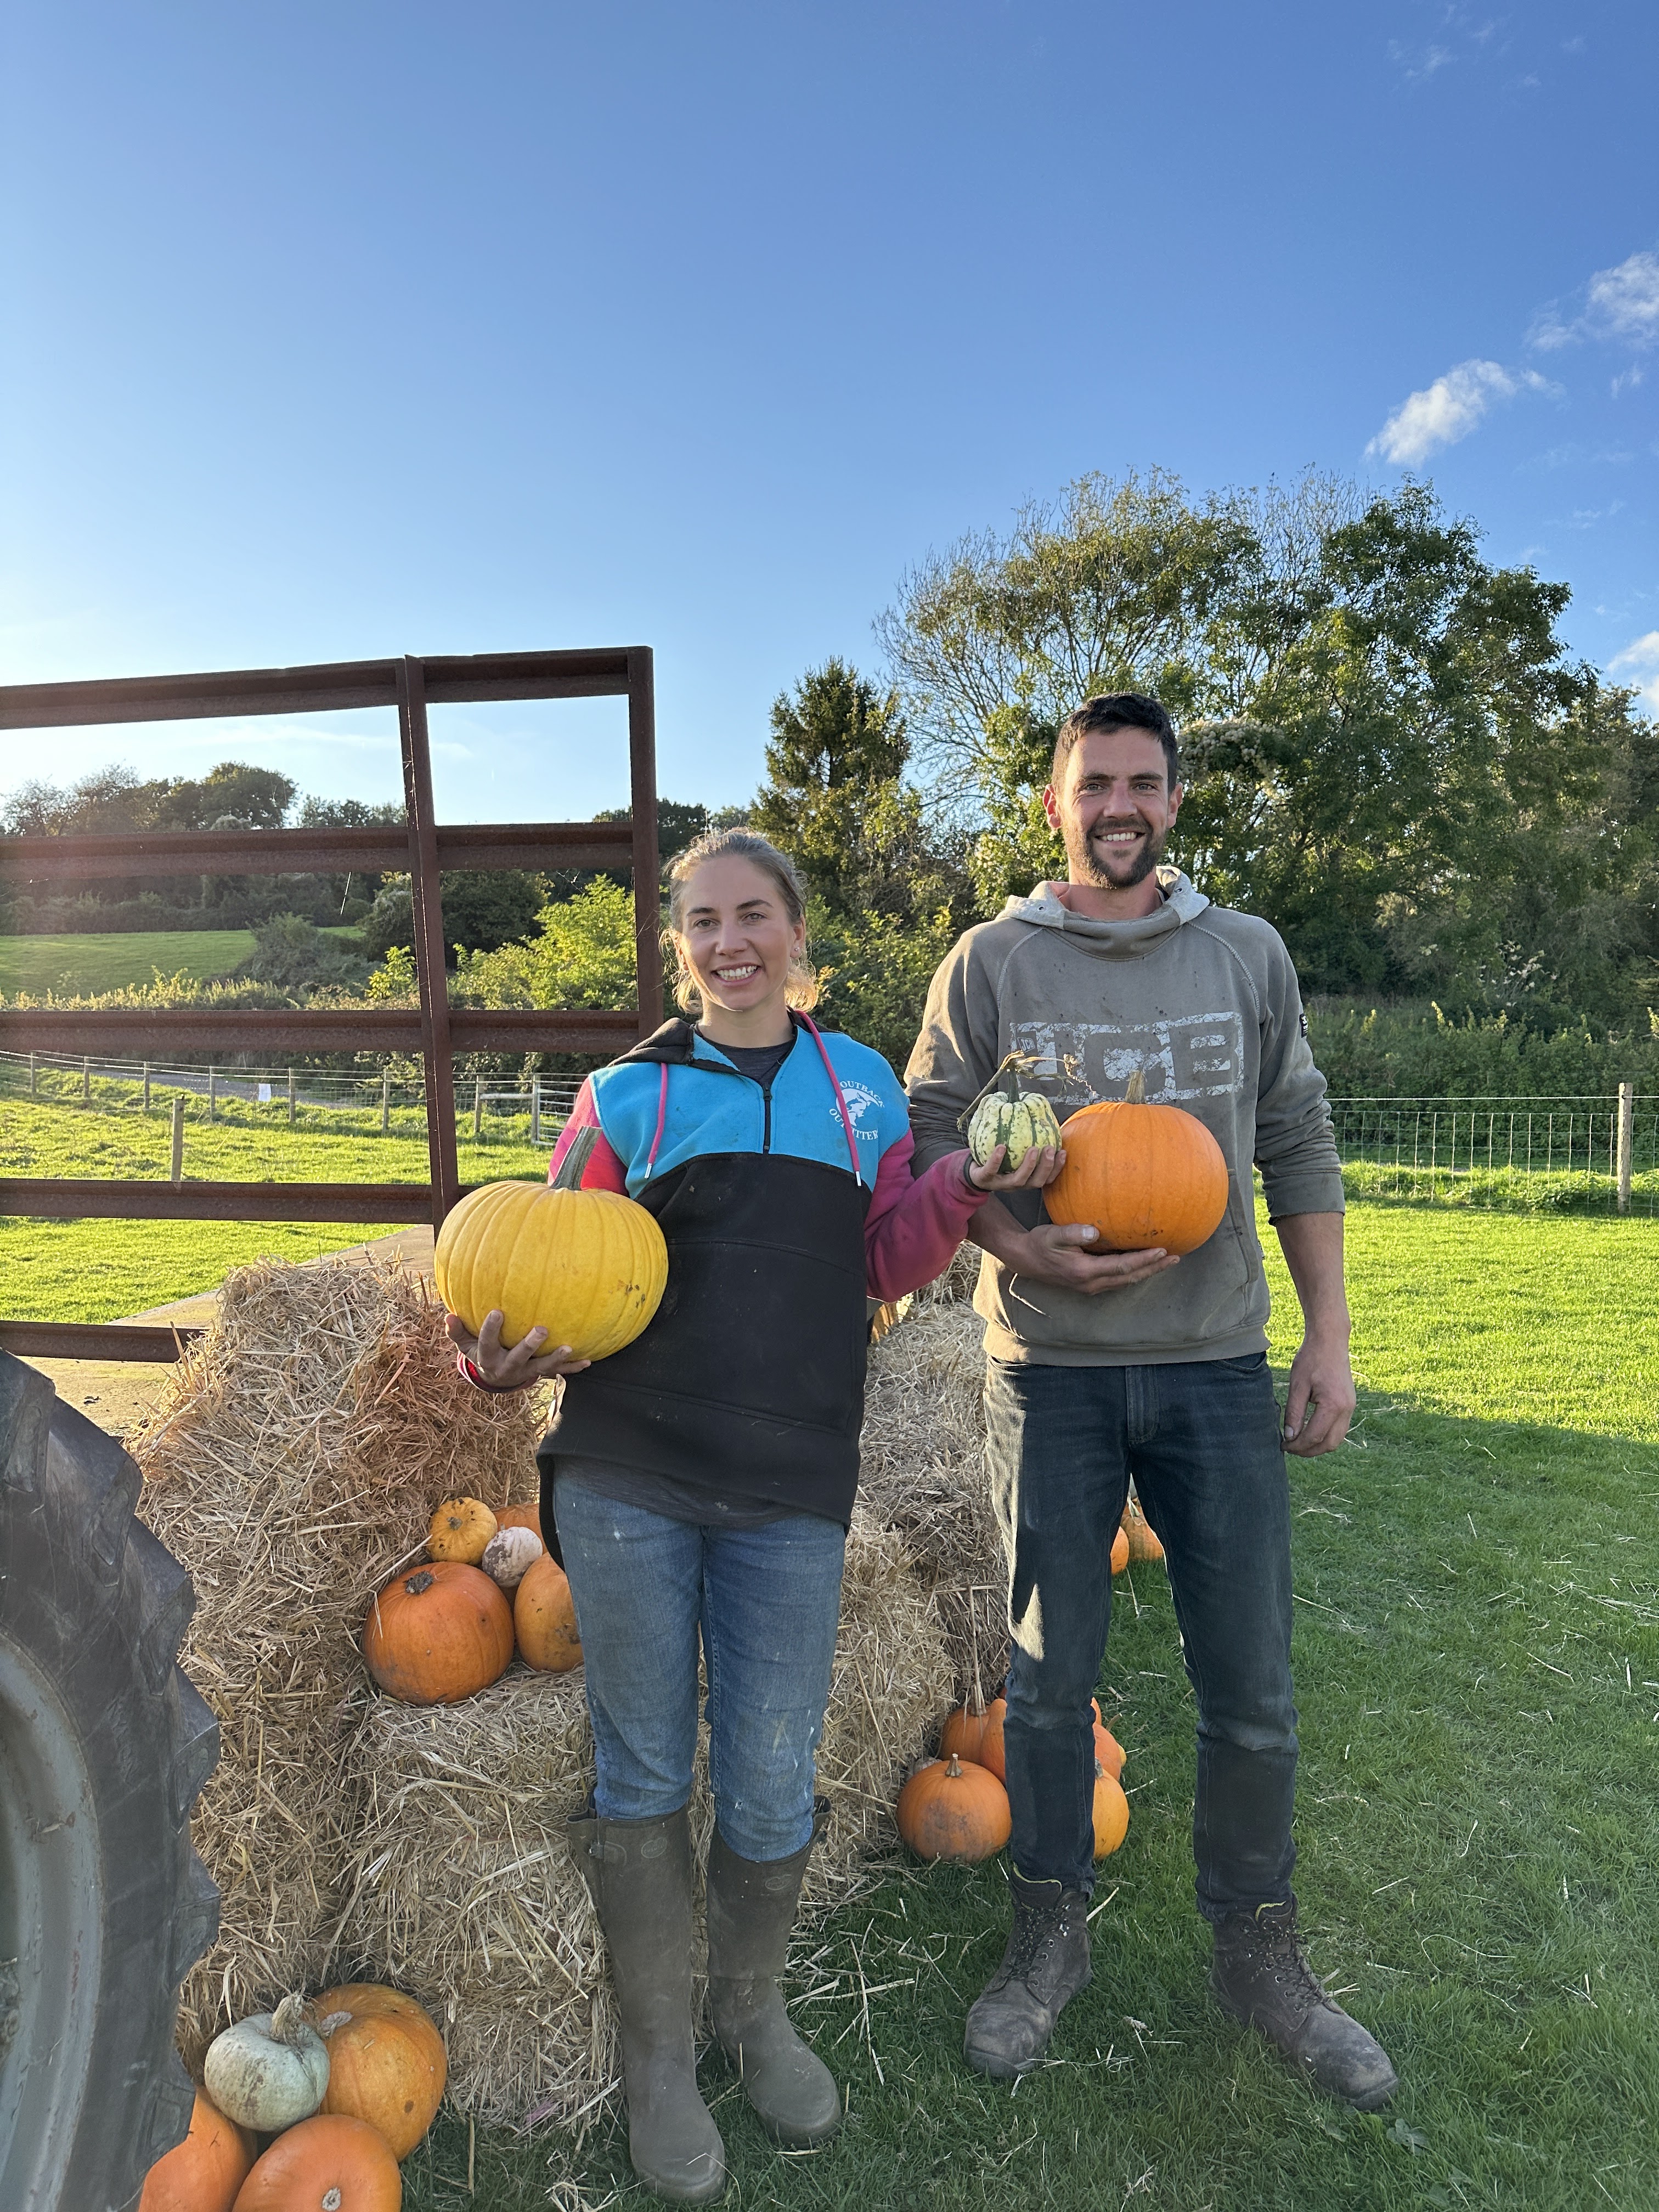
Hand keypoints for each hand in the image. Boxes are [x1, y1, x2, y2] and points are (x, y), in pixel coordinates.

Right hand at [444, 1307, 591, 1385]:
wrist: (495, 1380)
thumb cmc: (481, 1353)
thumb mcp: (465, 1345)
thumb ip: (457, 1331)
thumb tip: (448, 1315)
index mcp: (488, 1358)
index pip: (487, 1343)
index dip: (491, 1329)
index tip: (498, 1311)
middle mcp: (507, 1368)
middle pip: (519, 1358)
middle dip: (530, 1345)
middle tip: (542, 1330)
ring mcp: (525, 1372)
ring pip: (541, 1368)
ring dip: (556, 1358)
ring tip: (569, 1347)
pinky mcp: (539, 1374)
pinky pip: (557, 1372)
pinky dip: (573, 1367)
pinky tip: (589, 1360)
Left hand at [966, 1142, 1066, 1192]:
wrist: (972, 1173)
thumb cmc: (999, 1161)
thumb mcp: (1015, 1155)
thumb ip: (1028, 1143)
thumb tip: (1042, 1119)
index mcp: (1026, 1179)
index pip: (1046, 1178)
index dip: (1056, 1168)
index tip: (1063, 1151)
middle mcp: (1016, 1185)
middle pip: (1036, 1182)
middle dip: (1046, 1167)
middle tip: (1050, 1149)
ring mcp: (1000, 1184)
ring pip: (1018, 1180)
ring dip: (1028, 1166)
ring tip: (1033, 1149)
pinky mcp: (984, 1179)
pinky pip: (991, 1170)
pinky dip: (997, 1159)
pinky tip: (1002, 1147)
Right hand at [1006, 1220, 1179, 1294]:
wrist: (1026, 1260)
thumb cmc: (1040, 1243)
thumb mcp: (1052, 1234)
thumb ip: (1073, 1233)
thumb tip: (1095, 1233)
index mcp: (1084, 1271)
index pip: (1121, 1266)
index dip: (1144, 1260)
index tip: (1162, 1250)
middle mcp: (1091, 1283)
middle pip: (1130, 1277)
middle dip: (1154, 1268)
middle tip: (1176, 1257)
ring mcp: (1091, 1286)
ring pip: (1126, 1280)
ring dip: (1147, 1271)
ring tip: (1166, 1260)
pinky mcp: (1091, 1284)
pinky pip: (1118, 1278)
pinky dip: (1134, 1271)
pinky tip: (1144, 1263)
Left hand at [1281, 1329, 1355, 1455]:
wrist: (1330, 1341)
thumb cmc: (1311, 1359)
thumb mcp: (1297, 1385)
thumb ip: (1294, 1413)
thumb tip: (1289, 1436)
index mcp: (1333, 1405)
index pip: (1314, 1436)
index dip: (1298, 1445)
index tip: (1283, 1446)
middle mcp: (1347, 1409)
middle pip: (1329, 1444)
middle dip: (1309, 1450)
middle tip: (1290, 1448)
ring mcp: (1351, 1407)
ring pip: (1337, 1439)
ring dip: (1318, 1445)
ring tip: (1298, 1442)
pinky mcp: (1350, 1404)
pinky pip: (1340, 1429)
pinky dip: (1326, 1435)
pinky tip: (1310, 1431)